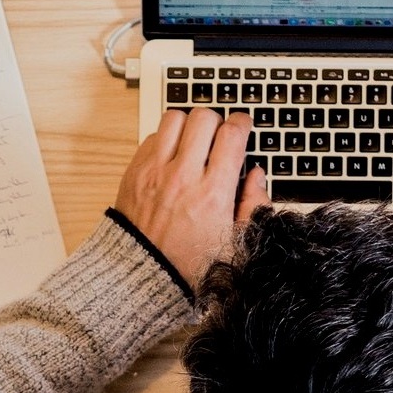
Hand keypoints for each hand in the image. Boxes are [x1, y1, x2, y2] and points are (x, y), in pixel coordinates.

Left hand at [113, 108, 267, 288]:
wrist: (144, 274)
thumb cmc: (188, 264)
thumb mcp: (235, 244)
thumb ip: (253, 207)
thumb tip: (257, 176)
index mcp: (213, 194)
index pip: (232, 136)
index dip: (242, 124)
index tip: (243, 125)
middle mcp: (183, 177)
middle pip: (204, 118)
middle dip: (217, 121)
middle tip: (219, 135)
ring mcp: (155, 171)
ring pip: (175, 118)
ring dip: (189, 124)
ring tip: (194, 140)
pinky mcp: (135, 171)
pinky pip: (153, 135)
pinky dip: (166, 139)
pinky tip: (173, 156)